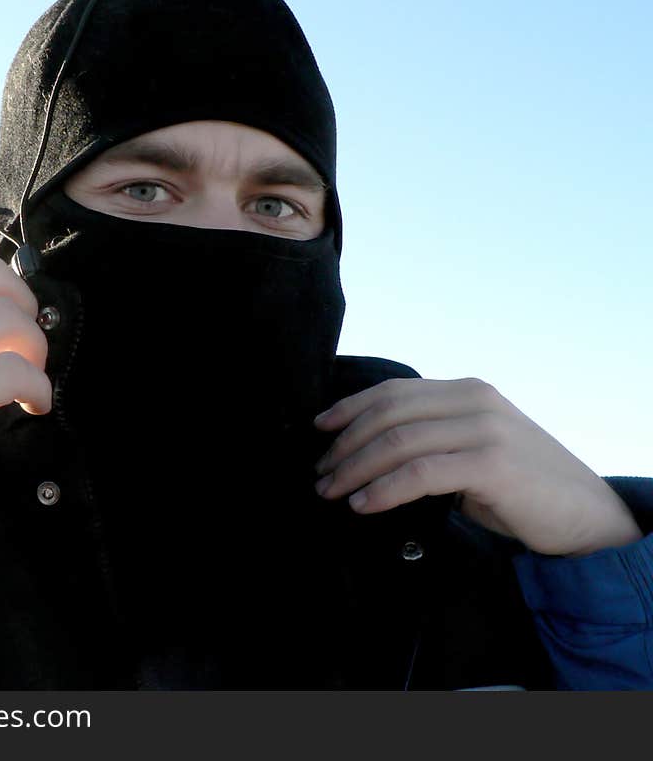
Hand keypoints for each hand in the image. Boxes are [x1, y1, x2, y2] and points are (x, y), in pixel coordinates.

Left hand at [313, 377, 641, 556]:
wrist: (586, 515)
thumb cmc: (521, 486)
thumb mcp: (473, 447)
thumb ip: (432, 438)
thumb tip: (368, 453)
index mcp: (466, 390)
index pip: (393, 391)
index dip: (350, 407)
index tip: (320, 428)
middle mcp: (473, 400)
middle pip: (388, 413)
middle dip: (345, 444)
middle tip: (320, 472)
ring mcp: (483, 429)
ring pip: (397, 442)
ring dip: (355, 469)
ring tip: (331, 491)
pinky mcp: (491, 464)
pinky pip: (419, 473)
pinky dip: (383, 489)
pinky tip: (363, 504)